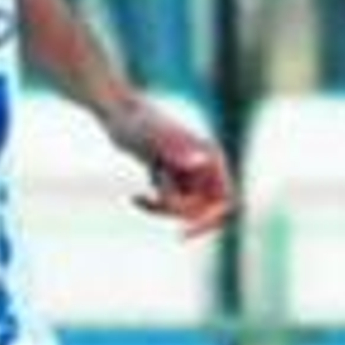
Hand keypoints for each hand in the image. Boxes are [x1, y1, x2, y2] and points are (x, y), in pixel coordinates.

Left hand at [103, 94, 236, 240]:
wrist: (118, 112)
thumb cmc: (135, 122)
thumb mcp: (151, 136)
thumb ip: (176, 148)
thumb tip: (202, 163)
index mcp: (210, 156)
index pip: (226, 201)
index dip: (210, 221)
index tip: (183, 232)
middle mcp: (205, 165)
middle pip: (204, 210)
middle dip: (178, 212)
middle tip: (153, 201)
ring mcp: (191, 173)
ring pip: (187, 210)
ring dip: (163, 210)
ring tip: (138, 197)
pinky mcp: (175, 177)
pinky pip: (173, 206)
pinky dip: (154, 206)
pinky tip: (135, 198)